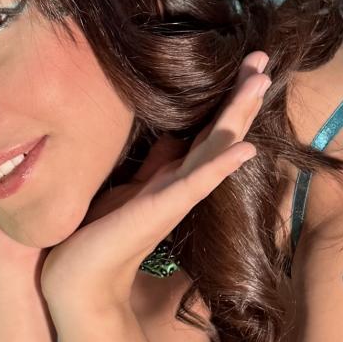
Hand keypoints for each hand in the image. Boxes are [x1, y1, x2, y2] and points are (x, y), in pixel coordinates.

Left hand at [39, 51, 271, 315]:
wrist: (78, 282)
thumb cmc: (99, 234)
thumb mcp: (129, 185)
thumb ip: (155, 163)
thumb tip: (171, 133)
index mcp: (174, 175)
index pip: (209, 128)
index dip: (229, 97)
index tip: (249, 64)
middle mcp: (182, 183)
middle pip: (221, 131)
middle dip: (242, 96)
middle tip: (264, 59)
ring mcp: (176, 196)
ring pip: (216, 148)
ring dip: (239, 115)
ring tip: (260, 83)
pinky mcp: (161, 210)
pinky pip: (197, 182)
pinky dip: (222, 163)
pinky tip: (245, 146)